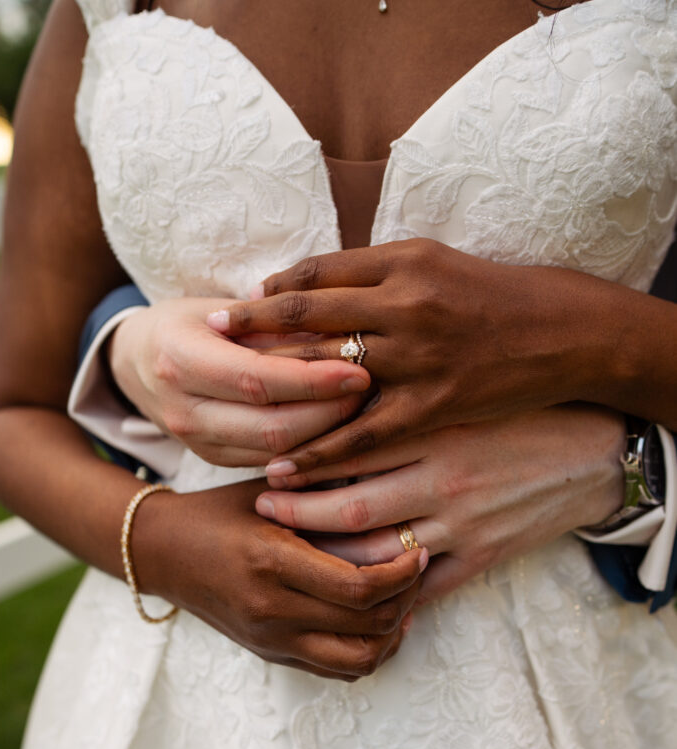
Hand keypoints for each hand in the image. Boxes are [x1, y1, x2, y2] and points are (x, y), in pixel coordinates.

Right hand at [109, 297, 370, 465]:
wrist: (136, 361)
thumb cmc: (190, 322)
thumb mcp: (221, 308)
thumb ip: (271, 323)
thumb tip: (339, 329)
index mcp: (180, 358)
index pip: (256, 379)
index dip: (312, 380)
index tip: (358, 371)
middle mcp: (183, 408)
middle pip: (271, 426)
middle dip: (329, 413)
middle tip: (371, 391)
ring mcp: (196, 441)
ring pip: (275, 454)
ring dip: (325, 436)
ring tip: (362, 410)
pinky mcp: (213, 460)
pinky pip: (270, 463)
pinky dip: (308, 450)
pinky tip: (338, 430)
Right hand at [133, 478, 426, 679]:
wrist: (162, 552)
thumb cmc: (218, 511)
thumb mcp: (269, 492)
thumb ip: (325, 493)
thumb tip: (390, 487)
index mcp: (272, 563)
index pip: (359, 587)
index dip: (403, 574)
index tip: (419, 550)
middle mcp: (272, 610)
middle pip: (368, 626)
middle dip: (407, 599)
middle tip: (419, 571)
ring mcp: (271, 639)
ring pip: (359, 660)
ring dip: (392, 634)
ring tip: (402, 601)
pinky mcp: (273, 653)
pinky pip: (337, 670)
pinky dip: (368, 652)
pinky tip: (376, 622)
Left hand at [215, 239, 611, 475]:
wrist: (563, 333)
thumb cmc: (494, 295)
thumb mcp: (434, 261)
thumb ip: (373, 272)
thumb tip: (309, 282)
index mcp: (402, 264)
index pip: (314, 277)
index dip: (266, 296)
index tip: (229, 312)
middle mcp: (405, 306)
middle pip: (309, 320)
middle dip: (252, 336)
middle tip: (206, 351)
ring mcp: (419, 359)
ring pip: (327, 377)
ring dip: (274, 392)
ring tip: (228, 407)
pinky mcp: (434, 408)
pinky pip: (363, 436)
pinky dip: (320, 452)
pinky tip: (284, 466)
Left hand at [253, 405, 625, 602]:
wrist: (595, 452)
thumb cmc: (524, 413)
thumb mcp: (464, 397)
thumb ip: (408, 405)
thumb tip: (343, 409)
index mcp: (436, 431)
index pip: (351, 450)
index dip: (304, 461)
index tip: (271, 463)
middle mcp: (443, 480)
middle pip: (350, 507)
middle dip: (298, 511)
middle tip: (263, 507)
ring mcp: (462, 524)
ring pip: (376, 553)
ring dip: (328, 556)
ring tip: (294, 550)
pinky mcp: (483, 556)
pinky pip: (424, 587)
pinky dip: (387, 594)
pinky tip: (354, 592)